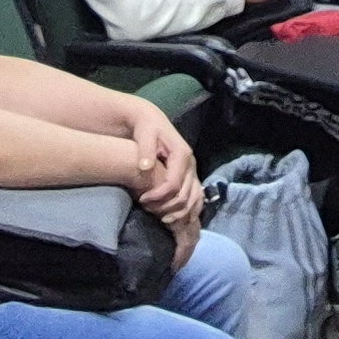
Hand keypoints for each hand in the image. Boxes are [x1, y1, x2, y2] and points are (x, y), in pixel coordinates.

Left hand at [126, 111, 201, 235]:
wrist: (151, 121)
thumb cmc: (146, 127)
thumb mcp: (144, 133)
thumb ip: (145, 150)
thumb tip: (145, 167)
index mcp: (181, 154)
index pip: (173, 183)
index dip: (158, 195)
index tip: (142, 199)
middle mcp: (191, 163)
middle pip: (185, 195)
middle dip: (166, 206)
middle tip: (147, 209)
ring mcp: (192, 171)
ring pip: (194, 199)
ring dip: (179, 212)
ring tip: (160, 217)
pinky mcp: (190, 176)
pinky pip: (196, 198)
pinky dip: (189, 210)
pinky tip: (175, 217)